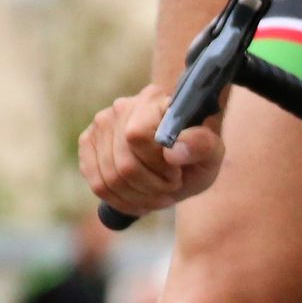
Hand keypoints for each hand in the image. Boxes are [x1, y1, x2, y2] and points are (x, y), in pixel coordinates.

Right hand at [79, 84, 225, 217]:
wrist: (178, 147)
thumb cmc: (196, 150)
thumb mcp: (212, 151)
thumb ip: (202, 145)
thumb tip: (172, 152)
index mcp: (153, 101)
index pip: (138, 137)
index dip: (158, 166)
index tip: (177, 173)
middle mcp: (121, 108)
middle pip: (124, 165)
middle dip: (152, 188)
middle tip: (170, 188)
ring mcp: (101, 125)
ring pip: (109, 179)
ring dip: (138, 198)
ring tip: (157, 194)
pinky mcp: (88, 142)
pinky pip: (97, 184)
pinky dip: (121, 200)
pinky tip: (139, 198)